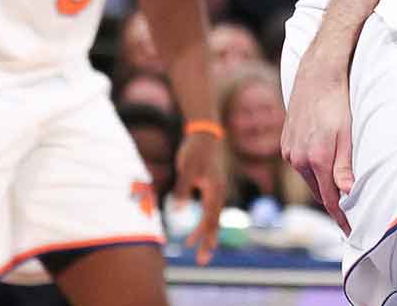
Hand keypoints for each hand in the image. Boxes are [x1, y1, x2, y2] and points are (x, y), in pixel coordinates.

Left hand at [175, 130, 228, 264]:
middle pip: (214, 223)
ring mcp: (215, 191)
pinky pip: (206, 211)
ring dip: (202, 234)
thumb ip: (182, 189)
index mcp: (215, 192)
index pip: (211, 221)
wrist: (204, 133)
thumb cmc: (195, 150)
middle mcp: (218, 194)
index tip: (203, 255)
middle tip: (202, 261)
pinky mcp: (209, 188)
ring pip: (211, 218)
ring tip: (191, 248)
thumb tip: (178, 211)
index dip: (207, 239)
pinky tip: (189, 232)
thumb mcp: (187, 169)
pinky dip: (199, 223)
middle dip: (207, 242)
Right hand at [280, 46, 354, 232]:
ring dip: (323, 186)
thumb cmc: (339, 102)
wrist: (317, 75)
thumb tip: (346, 194)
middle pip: (319, 192)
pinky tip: (323, 167)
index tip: (350, 229)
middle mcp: (298, 158)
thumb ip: (345, 166)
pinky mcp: (285, 143)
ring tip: (339, 190)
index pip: (330, 199)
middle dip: (333, 203)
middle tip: (349, 212)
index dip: (341, 217)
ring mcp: (289, 150)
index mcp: (316, 158)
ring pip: (309, 179)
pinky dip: (313, 171)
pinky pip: (300, 166)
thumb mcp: (348, 135)